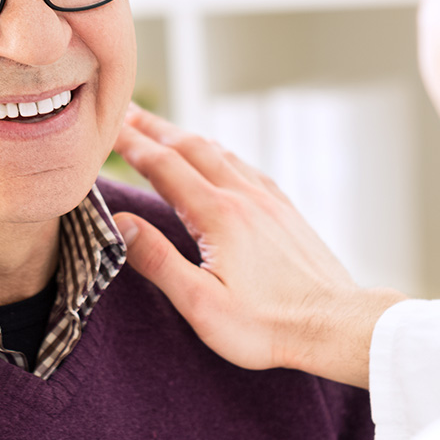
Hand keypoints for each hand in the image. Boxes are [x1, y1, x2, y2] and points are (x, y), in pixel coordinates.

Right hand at [111, 105, 405, 386]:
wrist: (334, 324)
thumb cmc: (267, 326)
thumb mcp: (201, 304)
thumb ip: (158, 260)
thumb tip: (120, 223)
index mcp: (218, 215)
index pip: (162, 165)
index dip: (130, 144)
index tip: (105, 127)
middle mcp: (244, 196)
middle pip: (190, 147)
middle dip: (154, 128)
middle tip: (124, 113)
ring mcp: (269, 200)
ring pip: (220, 153)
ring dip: (186, 137)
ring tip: (163, 130)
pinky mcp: (286, 211)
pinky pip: (246, 168)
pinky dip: (220, 154)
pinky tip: (219, 159)